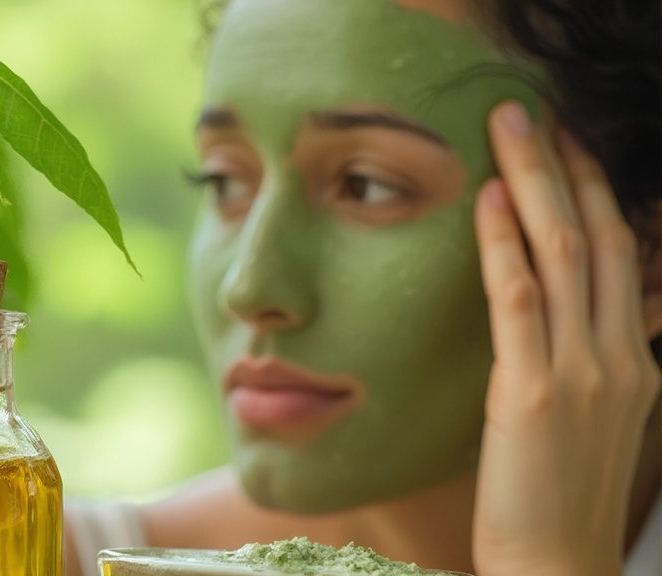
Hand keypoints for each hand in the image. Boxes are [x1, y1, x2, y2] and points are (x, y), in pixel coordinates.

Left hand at [471, 101, 660, 575]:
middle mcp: (621, 356)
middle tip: (535, 113)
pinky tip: (485, 200)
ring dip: (535, 182)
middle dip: (567, 168)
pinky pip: (520, 298)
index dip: (596, 194)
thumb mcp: (594, 420)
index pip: (624, 256)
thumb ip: (594, 363)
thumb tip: (575, 320)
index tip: (568, 149)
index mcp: (635, 361)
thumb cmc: (560, 495)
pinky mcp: (534, 391)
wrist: (557, 567)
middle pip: (600, 237)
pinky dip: (504, 243)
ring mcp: (584, 371)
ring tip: (509, 129)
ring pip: (566, 253)